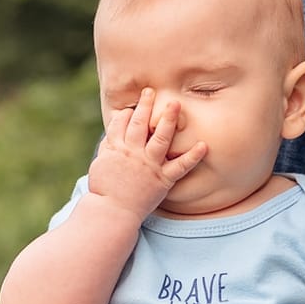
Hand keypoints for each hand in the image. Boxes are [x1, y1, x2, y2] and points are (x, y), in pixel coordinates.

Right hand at [87, 89, 207, 220]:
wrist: (111, 212)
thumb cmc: (103, 190)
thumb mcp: (100, 163)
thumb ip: (108, 146)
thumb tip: (114, 132)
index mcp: (117, 148)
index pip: (121, 122)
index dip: (127, 112)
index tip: (133, 106)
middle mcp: (133, 153)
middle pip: (140, 124)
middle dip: (146, 105)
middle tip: (152, 91)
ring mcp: (149, 165)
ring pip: (161, 138)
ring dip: (169, 120)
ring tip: (176, 104)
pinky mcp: (163, 180)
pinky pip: (180, 167)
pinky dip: (192, 156)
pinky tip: (203, 145)